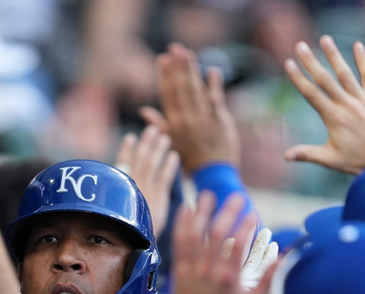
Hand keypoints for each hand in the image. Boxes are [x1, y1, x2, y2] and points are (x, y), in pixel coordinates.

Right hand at [115, 125, 178, 237]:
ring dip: (158, 149)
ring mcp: (146, 188)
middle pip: (141, 158)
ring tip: (164, 137)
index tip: (131, 137)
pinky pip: (165, 176)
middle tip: (153, 129)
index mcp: (121, 186)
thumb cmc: (124, 230)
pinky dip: (169, 165)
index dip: (128, 149)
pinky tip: (174, 155)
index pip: (124, 162)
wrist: (134, 242)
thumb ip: (118, 197)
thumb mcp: (117, 210)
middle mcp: (133, 184)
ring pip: (152, 163)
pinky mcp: (158, 196)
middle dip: (147, 143)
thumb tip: (116, 188)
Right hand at [139, 43, 239, 172]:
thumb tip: (144, 110)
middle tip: (174, 49)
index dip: (165, 76)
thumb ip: (159, 124)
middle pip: (180, 88)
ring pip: (195, 89)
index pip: (168, 95)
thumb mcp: (170, 142)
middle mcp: (187, 119)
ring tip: (187, 53)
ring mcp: (204, 119)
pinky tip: (212, 70)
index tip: (162, 59)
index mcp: (174, 124)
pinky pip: (215, 98)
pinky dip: (214, 84)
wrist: (213, 173)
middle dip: (177, 67)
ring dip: (191, 70)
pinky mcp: (220, 120)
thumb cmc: (191, 159)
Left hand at [171, 193, 274, 293]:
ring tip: (208, 194)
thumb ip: (269, 279)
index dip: (246, 225)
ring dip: (201, 212)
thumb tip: (284, 257)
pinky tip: (186, 208)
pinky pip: (179, 243)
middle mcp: (208, 271)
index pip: (238, 245)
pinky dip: (182, 225)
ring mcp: (192, 269)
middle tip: (237, 196)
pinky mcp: (179, 269)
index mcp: (228, 278)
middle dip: (228, 212)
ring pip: (195, 235)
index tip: (254, 213)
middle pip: (217, 234)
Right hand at [284, 36, 364, 173]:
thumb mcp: (330, 159)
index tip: (289, 64)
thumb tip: (285, 156)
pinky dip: (363, 61)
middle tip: (300, 45)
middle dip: (311, 61)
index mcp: (333, 118)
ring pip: (346, 74)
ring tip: (325, 39)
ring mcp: (363, 101)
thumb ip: (307, 154)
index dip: (299, 78)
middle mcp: (347, 106)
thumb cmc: (358, 162)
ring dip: (334, 56)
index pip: (311, 94)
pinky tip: (357, 46)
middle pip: (325, 79)